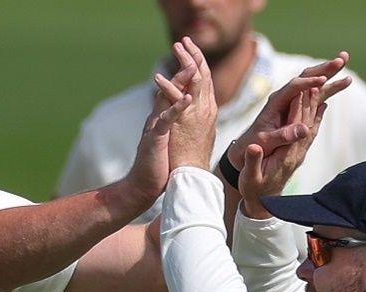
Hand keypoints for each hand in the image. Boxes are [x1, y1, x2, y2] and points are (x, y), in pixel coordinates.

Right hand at [122, 44, 196, 208]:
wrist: (141, 187)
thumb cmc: (156, 169)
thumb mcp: (168, 143)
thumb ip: (172, 128)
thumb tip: (179, 122)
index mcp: (162, 118)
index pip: (175, 92)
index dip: (186, 75)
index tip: (198, 59)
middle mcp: (157, 118)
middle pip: (171, 88)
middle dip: (182, 68)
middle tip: (190, 49)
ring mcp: (155, 127)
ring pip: (168, 99)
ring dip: (180, 82)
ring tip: (192, 66)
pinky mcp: (155, 138)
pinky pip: (167, 120)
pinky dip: (177, 108)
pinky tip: (188, 98)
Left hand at [154, 37, 217, 170]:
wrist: (189, 177)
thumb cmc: (189, 160)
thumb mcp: (195, 134)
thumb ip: (193, 119)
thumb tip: (189, 111)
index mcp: (207, 111)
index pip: (205, 82)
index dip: (199, 64)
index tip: (192, 50)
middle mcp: (205, 110)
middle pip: (203, 76)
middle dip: (194, 56)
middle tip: (184, 41)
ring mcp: (197, 115)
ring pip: (195, 81)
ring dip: (184, 63)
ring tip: (176, 47)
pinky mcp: (184, 124)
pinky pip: (177, 101)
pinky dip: (169, 88)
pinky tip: (158, 77)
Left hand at [227, 52, 352, 170]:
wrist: (248, 147)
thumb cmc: (254, 145)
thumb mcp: (267, 142)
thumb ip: (283, 135)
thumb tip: (304, 130)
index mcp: (275, 103)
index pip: (293, 87)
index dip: (307, 83)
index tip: (323, 80)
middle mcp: (284, 97)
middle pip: (305, 77)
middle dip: (323, 68)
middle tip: (342, 59)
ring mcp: (293, 101)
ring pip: (312, 82)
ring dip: (329, 73)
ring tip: (346, 62)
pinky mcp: (299, 107)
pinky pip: (316, 93)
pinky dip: (330, 86)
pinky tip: (343, 81)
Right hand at [239, 84, 328, 217]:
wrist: (263, 204)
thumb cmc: (253, 189)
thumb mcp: (250, 177)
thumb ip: (253, 161)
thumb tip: (254, 146)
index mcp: (286, 156)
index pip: (295, 127)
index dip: (298, 108)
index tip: (302, 90)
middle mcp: (297, 153)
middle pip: (308, 122)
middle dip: (313, 100)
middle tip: (319, 79)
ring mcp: (300, 153)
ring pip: (311, 124)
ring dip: (316, 105)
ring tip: (321, 86)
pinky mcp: (298, 153)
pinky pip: (310, 131)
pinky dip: (316, 117)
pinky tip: (321, 106)